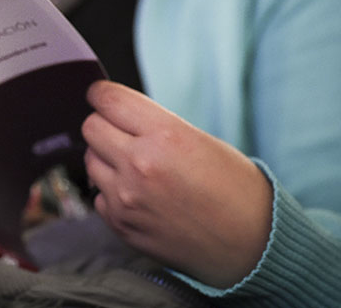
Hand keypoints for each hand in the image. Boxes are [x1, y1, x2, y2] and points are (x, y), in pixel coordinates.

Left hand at [81, 80, 272, 287]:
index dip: (101, 94)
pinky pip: (98, 194)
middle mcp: (139, 165)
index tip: (101, 95)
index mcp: (165, 136)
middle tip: (121, 131)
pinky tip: (139, 195)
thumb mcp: (202, 140)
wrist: (252, 247)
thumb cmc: (236, 190)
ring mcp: (126, 197)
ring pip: (90, 160)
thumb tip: (118, 115)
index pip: (108, 100)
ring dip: (106, 158)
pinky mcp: (120, 224)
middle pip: (90, 127)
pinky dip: (111, 191)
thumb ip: (155, 125)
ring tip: (136, 166)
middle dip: (103, 124)